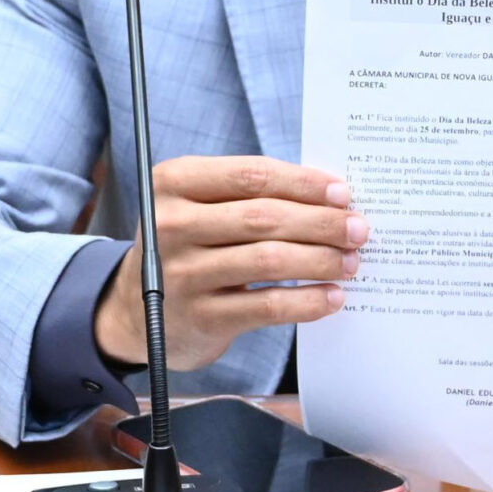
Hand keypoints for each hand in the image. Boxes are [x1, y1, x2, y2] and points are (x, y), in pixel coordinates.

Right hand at [91, 156, 364, 370]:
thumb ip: (249, 195)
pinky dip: (307, 301)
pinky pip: (267, 306)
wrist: (134, 312)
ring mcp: (182, 274)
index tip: (342, 192)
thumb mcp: (199, 207)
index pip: (251, 174)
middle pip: (264, 217)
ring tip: (351, 262)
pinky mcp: (199, 317)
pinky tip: (332, 297)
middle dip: (321, 222)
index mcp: (174, 183)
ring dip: (320, 260)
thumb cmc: (187, 246)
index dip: (302, 183)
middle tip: (358, 229)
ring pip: (269, 260)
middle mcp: (171, 225)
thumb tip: (330, 197)